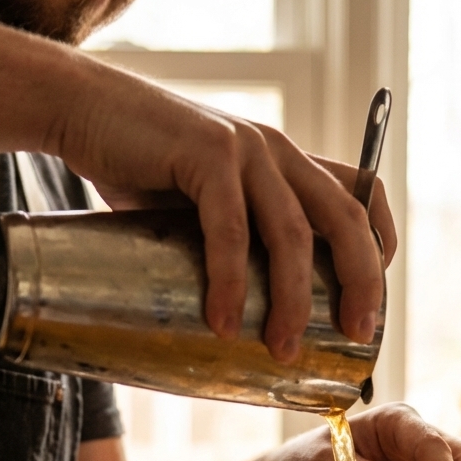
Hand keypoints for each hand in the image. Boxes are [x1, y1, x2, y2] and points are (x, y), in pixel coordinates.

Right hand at [55, 65, 395, 362]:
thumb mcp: (204, 205)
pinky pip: (231, 229)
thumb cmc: (141, 169)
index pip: (363, 194)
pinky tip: (223, 321)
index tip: (370, 299)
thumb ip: (234, 241)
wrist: (81, 111)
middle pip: (346, 219)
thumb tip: (246, 323)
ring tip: (280, 349)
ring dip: (292, 300)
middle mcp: (278, 150)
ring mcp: (246, 148)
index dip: (379, 247)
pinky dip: (229, 281)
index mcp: (287, 161)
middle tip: (356, 335)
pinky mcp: (206, 153)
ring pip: (292, 234)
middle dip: (360, 282)